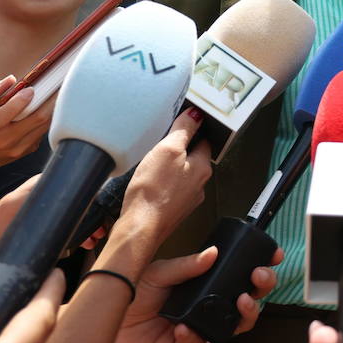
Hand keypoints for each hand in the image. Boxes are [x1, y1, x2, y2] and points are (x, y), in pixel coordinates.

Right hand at [0, 77, 51, 173]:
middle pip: (37, 119)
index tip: (30, 88)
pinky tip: (44, 109)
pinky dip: (45, 120)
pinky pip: (41, 133)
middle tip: (57, 85)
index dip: (22, 98)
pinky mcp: (25, 152)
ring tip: (55, 93)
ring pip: (44, 126)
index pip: (9, 112)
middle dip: (50, 100)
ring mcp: (16, 149)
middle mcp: (4, 140)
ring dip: (51, 109)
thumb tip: (11, 80)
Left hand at [110, 244, 280, 342]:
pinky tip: (183, 328)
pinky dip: (194, 338)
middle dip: (261, 288)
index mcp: (205, 285)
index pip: (240, 277)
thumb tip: (213, 254)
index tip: (272, 256)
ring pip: (235, 327)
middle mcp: (207, 306)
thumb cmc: (133, 292)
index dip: (259, 268)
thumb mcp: (160, 271)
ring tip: (240, 303)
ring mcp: (199, 327)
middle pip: (248, 301)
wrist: (108, 317)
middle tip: (258, 279)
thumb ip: (187, 265)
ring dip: (244, 315)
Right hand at [115, 108, 212, 249]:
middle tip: (162, 143)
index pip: (204, 141)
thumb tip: (196, 115)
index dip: (193, 130)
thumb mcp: (168, 149)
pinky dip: (162, 183)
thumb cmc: (153, 190)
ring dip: (170, 167)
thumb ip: (184, 130)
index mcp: (202, 168)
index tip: (184, 124)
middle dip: (179, 150)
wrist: (139, 227)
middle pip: (193, 159)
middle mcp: (198, 185)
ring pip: (181, 175)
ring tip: (153, 162)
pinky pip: (170, 189)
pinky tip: (149, 182)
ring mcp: (185, 200)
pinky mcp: (171, 210)